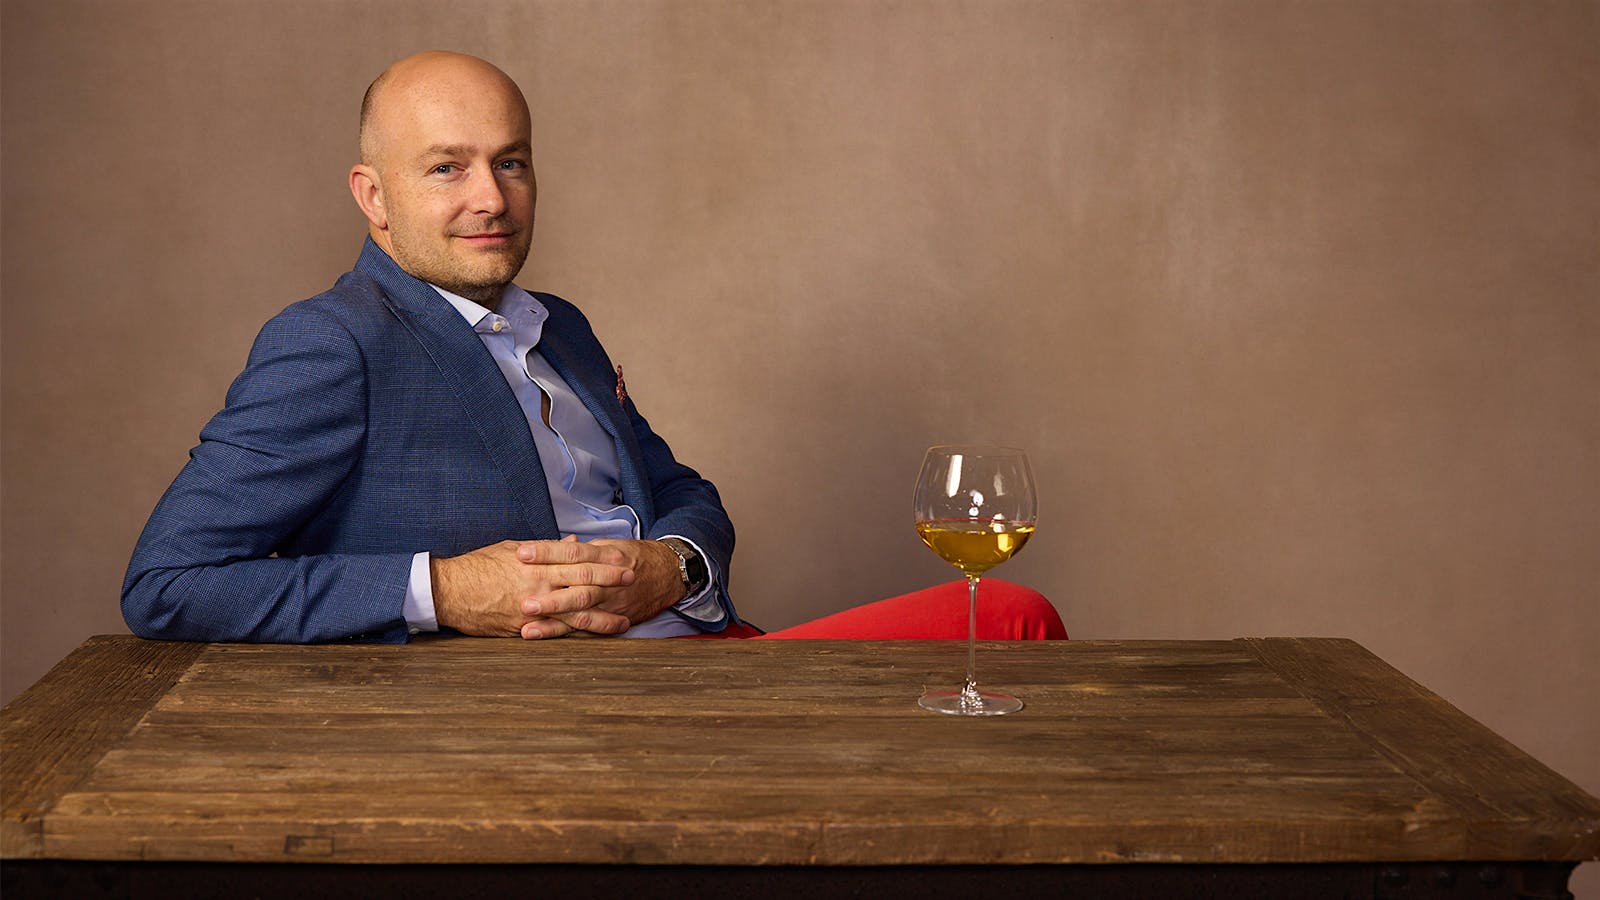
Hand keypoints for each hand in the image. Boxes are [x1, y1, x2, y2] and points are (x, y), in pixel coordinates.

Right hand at [430, 539, 636, 638]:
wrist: (448, 591)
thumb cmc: (478, 567)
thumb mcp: (512, 548)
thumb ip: (545, 548)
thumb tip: (572, 542)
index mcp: (537, 562)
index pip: (578, 559)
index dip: (603, 560)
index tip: (624, 559)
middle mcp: (538, 585)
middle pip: (582, 584)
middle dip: (610, 583)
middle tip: (634, 581)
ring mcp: (532, 609)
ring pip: (574, 614)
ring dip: (602, 618)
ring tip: (624, 621)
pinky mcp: (523, 629)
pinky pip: (555, 634)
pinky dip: (576, 636)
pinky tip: (593, 639)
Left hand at [513, 538, 686, 638]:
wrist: (668, 573)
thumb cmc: (634, 557)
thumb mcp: (609, 546)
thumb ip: (581, 550)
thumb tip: (555, 548)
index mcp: (605, 556)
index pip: (572, 553)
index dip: (546, 553)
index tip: (521, 553)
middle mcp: (609, 579)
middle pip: (576, 585)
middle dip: (549, 595)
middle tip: (523, 601)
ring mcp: (612, 601)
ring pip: (582, 612)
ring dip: (554, 622)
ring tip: (528, 629)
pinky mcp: (615, 618)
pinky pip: (590, 629)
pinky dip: (570, 635)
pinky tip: (549, 640)